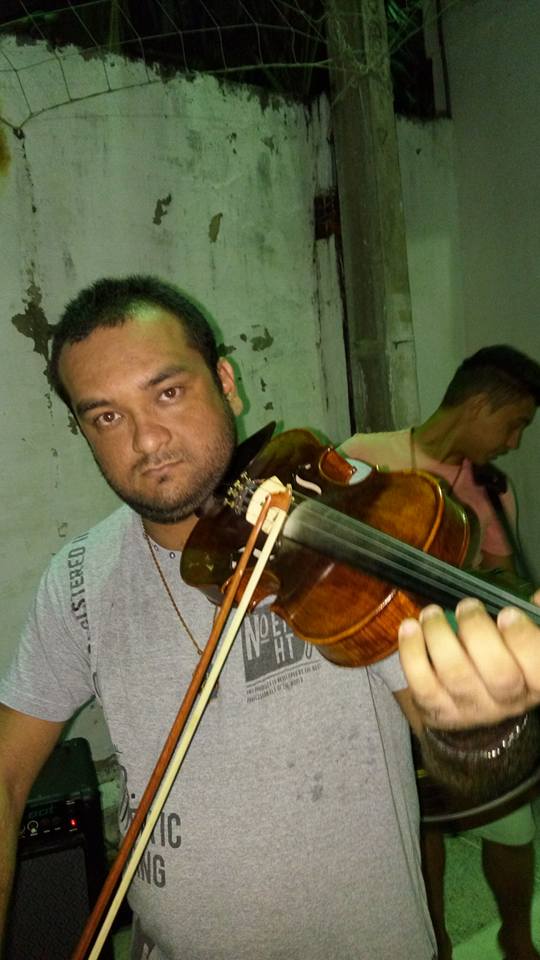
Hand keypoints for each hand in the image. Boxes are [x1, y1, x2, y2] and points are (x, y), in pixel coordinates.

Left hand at [398, 593, 539, 728]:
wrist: (476, 704)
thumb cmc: (504, 661)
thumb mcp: (524, 644)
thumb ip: (534, 619)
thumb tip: (538, 597)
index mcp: (534, 681)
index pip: (538, 668)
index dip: (524, 640)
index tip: (506, 613)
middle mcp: (507, 700)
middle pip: (498, 674)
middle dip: (478, 632)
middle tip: (466, 605)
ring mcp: (472, 708)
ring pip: (456, 676)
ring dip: (439, 636)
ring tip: (431, 613)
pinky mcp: (439, 710)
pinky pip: (422, 685)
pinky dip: (412, 653)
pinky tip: (410, 629)